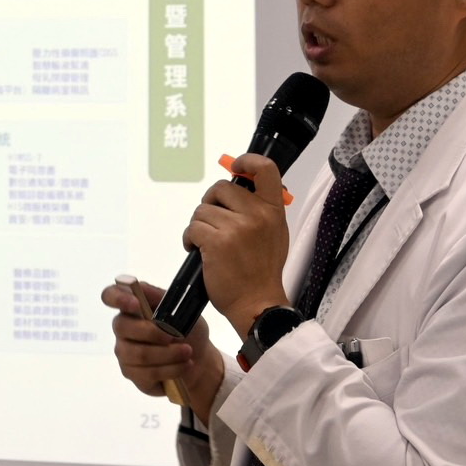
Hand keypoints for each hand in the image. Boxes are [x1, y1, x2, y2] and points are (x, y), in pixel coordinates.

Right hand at [101, 278, 216, 404]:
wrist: (199, 356)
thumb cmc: (187, 328)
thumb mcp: (181, 308)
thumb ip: (160, 297)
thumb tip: (139, 287)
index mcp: (132, 306)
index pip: (110, 295)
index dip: (117, 298)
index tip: (136, 304)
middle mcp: (123, 328)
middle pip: (122, 327)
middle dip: (153, 333)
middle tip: (176, 336)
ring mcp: (124, 352)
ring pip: (139, 354)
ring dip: (168, 354)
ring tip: (187, 352)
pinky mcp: (132, 373)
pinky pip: (147, 374)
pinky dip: (171, 369)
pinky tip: (184, 365)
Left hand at [183, 152, 291, 337]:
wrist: (257, 304)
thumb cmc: (262, 272)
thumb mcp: (275, 234)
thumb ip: (261, 210)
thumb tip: (243, 185)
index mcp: (273, 211)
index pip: (266, 169)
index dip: (247, 161)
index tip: (235, 166)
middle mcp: (257, 215)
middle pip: (221, 188)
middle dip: (211, 203)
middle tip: (213, 222)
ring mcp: (236, 228)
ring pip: (202, 210)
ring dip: (199, 225)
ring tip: (207, 243)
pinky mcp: (216, 242)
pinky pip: (192, 228)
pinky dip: (189, 239)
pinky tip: (197, 250)